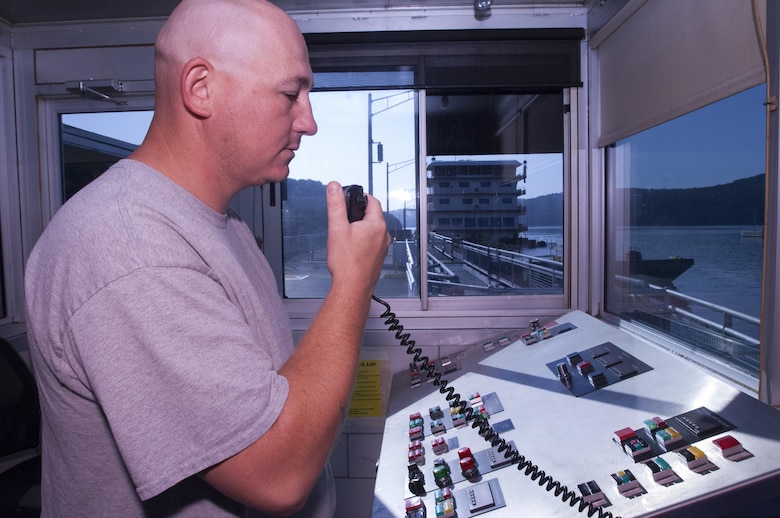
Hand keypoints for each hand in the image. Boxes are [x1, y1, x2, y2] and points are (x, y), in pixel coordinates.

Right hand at [325, 181, 389, 297]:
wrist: (352, 287)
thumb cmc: (347, 263)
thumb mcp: (337, 228)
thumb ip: (336, 205)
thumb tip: (334, 187)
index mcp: (376, 225)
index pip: (372, 201)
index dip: (361, 197)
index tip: (351, 198)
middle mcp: (384, 236)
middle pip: (373, 216)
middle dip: (359, 214)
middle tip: (345, 218)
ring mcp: (383, 248)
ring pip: (373, 231)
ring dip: (361, 229)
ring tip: (346, 235)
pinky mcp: (378, 259)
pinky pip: (372, 244)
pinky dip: (363, 242)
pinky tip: (351, 250)